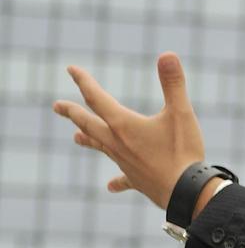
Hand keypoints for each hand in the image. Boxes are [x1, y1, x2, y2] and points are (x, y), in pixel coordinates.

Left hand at [52, 52, 206, 211]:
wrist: (185, 192)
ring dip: (88, 139)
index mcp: (124, 125)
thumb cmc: (183, 151)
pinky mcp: (136, 179)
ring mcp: (124, 163)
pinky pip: (122, 178)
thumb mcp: (181, 113)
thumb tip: (167, 54)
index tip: (71, 69)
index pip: (97, 98)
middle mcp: (117, 143)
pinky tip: (111, 185)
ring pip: (101, 147)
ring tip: (76, 137)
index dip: (83, 82)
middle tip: (57, 106)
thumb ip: (173, 83)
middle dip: (73, 112)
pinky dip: (117, 180)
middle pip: (89, 124)